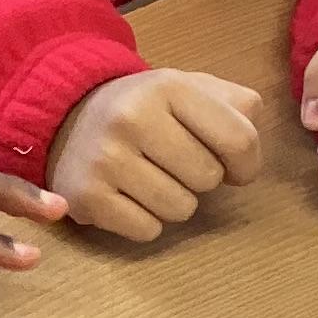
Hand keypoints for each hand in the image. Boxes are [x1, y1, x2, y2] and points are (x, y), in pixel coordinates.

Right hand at [45, 69, 264, 240]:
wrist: (68, 116)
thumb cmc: (145, 108)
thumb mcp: (189, 89)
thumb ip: (235, 106)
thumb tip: (249, 153)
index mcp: (166, 86)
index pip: (239, 139)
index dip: (247, 163)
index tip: (235, 168)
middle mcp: (131, 118)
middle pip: (209, 178)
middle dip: (202, 178)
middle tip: (176, 165)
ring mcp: (105, 159)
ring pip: (180, 209)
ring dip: (175, 201)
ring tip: (151, 178)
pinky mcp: (85, 197)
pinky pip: (147, 230)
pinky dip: (145, 221)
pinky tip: (128, 196)